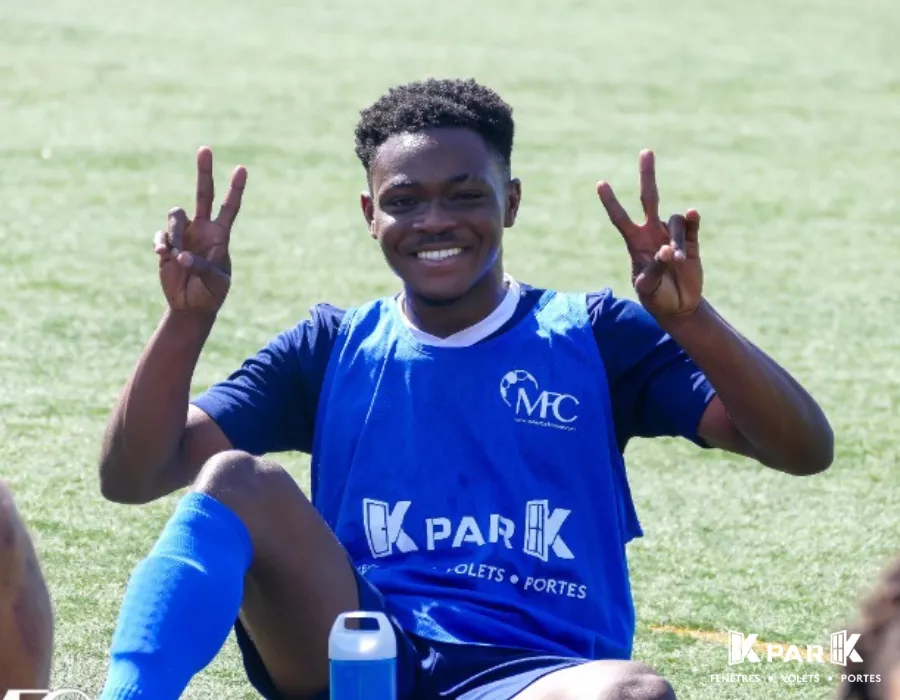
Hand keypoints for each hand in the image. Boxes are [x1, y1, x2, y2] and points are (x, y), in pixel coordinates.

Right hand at [154, 147, 247, 313]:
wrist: (191, 306)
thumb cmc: (210, 294)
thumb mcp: (215, 284)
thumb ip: (202, 268)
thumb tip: (182, 255)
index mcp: (220, 236)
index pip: (230, 207)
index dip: (235, 189)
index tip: (242, 168)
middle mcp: (203, 229)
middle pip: (203, 194)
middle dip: (204, 172)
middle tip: (205, 149)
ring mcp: (184, 234)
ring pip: (175, 215)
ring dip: (175, 233)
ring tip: (176, 256)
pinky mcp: (166, 243)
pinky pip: (161, 235)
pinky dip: (161, 243)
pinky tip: (163, 255)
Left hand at [597, 150, 701, 317]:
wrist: (678, 307)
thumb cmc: (655, 297)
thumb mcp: (647, 287)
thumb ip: (654, 267)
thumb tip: (667, 248)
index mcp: (635, 242)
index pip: (620, 218)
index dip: (611, 202)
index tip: (600, 183)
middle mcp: (652, 232)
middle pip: (648, 198)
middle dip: (647, 175)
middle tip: (646, 151)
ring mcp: (671, 235)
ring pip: (674, 222)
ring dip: (676, 240)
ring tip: (678, 261)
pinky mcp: (691, 242)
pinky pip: (691, 225)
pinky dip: (693, 220)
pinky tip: (693, 214)